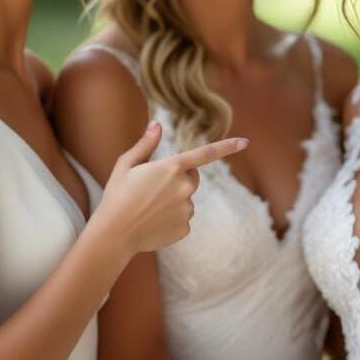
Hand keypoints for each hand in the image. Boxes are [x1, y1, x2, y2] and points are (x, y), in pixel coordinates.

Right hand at [96, 123, 247, 255]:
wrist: (114, 234)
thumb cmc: (116, 196)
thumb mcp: (126, 165)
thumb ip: (146, 144)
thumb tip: (157, 125)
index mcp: (171, 167)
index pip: (205, 154)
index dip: (226, 147)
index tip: (245, 142)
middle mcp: (184, 187)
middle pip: (192, 177)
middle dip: (179, 179)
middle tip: (154, 188)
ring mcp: (186, 209)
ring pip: (186, 200)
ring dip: (173, 201)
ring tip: (149, 208)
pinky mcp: (185, 227)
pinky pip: (183, 219)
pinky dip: (171, 219)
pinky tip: (153, 222)